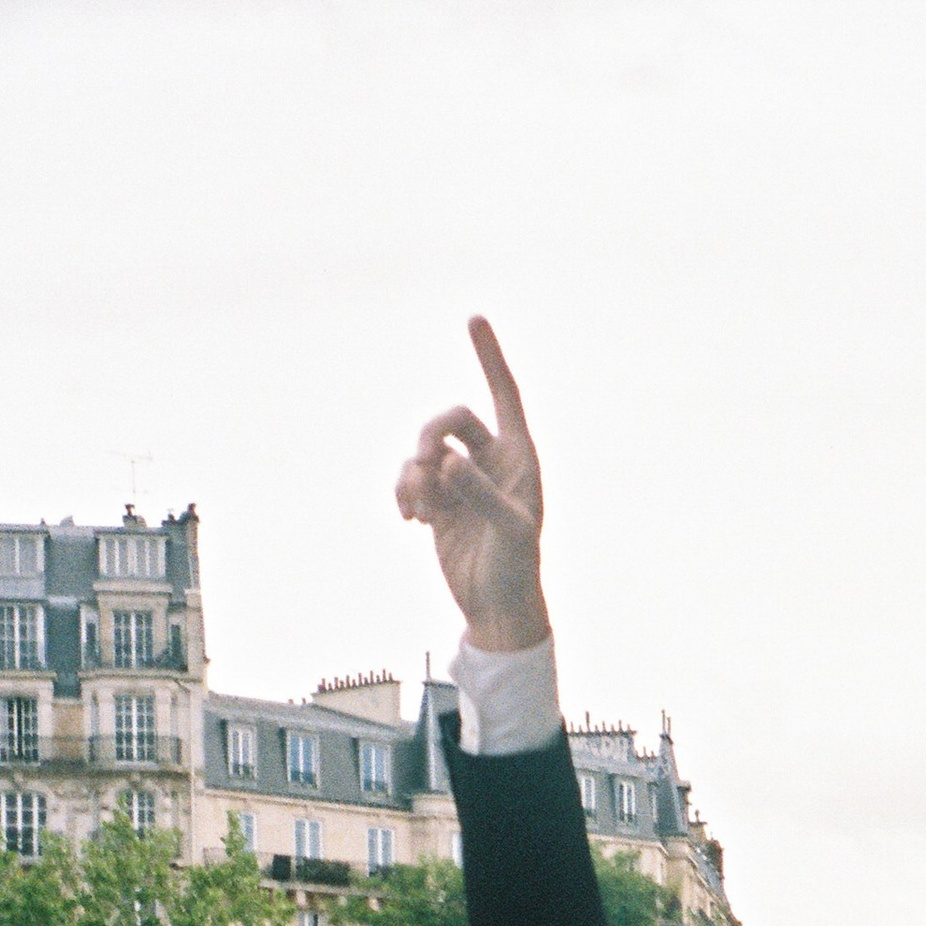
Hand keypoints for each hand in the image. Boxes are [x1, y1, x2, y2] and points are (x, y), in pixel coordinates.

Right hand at [395, 315, 548, 654]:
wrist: (496, 608)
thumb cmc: (517, 567)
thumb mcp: (510, 530)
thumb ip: (480, 492)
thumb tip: (447, 461)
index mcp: (519, 456)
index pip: (505, 394)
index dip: (489, 357)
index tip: (474, 318)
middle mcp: (491, 460)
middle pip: (449, 419)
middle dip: (429, 436)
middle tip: (423, 465)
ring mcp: (461, 479)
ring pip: (423, 452)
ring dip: (414, 476)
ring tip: (422, 513)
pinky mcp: (438, 501)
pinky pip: (410, 478)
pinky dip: (405, 492)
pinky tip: (410, 520)